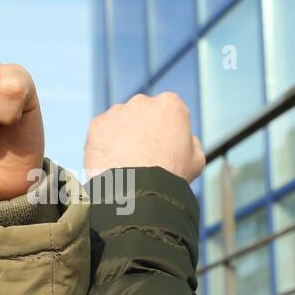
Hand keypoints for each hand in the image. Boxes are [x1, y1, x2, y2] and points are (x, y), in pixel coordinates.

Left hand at [84, 92, 204, 182]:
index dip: (169, 131)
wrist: (137, 192)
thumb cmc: (170, 177)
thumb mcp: (196, 160)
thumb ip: (191, 142)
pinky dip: (106, 145)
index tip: (166, 148)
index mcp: (170, 104)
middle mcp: (142, 102)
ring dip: (123, 136)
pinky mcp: (97, 125)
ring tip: (128, 164)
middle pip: (143, 113)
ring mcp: (117, 112)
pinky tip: (114, 163)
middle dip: (144, 129)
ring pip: (121, 122)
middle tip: (145, 157)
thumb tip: (185, 139)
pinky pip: (102, 133)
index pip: (170, 112)